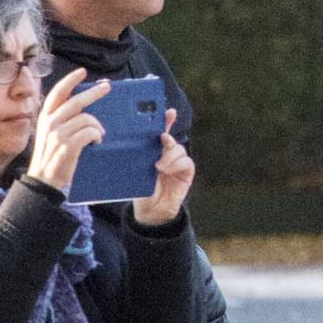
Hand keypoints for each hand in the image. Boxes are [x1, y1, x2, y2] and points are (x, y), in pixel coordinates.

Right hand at [27, 70, 108, 193]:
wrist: (43, 179)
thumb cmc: (52, 156)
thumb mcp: (50, 133)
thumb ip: (62, 119)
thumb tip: (82, 106)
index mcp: (45, 117)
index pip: (58, 92)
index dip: (70, 80)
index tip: (82, 72)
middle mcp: (50, 122)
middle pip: (76, 101)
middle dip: (94, 92)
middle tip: (107, 87)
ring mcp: (58, 134)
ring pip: (86, 118)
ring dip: (97, 126)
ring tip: (99, 134)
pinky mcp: (67, 146)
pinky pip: (89, 133)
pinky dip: (96, 136)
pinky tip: (96, 141)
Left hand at [134, 111, 194, 229]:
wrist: (150, 210)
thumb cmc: (140, 189)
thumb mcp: (136, 170)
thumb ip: (140, 156)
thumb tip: (138, 142)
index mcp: (152, 150)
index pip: (159, 132)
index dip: (166, 120)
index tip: (169, 112)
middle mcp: (166, 154)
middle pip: (170, 138)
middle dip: (168, 135)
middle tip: (162, 138)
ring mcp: (177, 163)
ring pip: (179, 149)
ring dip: (170, 155)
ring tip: (159, 166)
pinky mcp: (186, 172)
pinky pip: (186, 162)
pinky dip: (177, 164)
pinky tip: (167, 170)